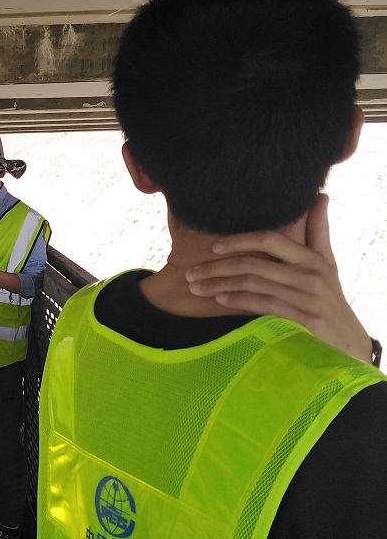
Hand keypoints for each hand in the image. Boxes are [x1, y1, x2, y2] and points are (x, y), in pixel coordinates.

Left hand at [185, 194, 372, 362]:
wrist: (349, 342)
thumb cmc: (332, 298)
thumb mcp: (328, 263)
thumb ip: (318, 231)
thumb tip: (319, 196)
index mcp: (311, 258)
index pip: (270, 240)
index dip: (240, 240)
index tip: (213, 246)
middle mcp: (309, 275)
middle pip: (253, 264)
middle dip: (217, 268)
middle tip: (189, 273)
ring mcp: (306, 298)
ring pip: (253, 284)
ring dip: (219, 285)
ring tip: (196, 287)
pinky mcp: (302, 320)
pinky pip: (263, 306)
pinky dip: (238, 301)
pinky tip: (220, 300)